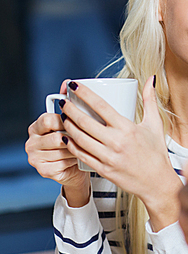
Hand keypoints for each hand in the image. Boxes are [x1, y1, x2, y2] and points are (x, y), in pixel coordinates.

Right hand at [26, 79, 89, 206]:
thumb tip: (68, 83)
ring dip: (78, 148)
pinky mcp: (43, 170)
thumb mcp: (72, 121)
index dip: (66, 120)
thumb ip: (69, 103)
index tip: (79, 121)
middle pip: (56, 136)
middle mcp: (32, 141)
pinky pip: (63, 163)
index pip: (48, 119)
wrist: (76, 166)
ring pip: (62, 150)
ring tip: (88, 146)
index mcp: (37, 126)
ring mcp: (35, 157)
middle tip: (88, 136)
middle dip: (74, 136)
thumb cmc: (76, 139)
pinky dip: (75, 160)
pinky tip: (81, 158)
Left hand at [60, 76, 182, 229]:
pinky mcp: (103, 170)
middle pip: (85, 122)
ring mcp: (108, 157)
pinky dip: (71, 145)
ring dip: (67, 126)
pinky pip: (81, 154)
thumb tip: (151, 79)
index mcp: (128, 128)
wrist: (157, 182)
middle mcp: (116, 142)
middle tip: (63, 101)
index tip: (75, 85)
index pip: (101, 106)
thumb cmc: (156, 152)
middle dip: (69, 109)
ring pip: (79, 138)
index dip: (84, 94)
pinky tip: (66, 137)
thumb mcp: (155, 123)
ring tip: (63, 117)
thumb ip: (150, 99)